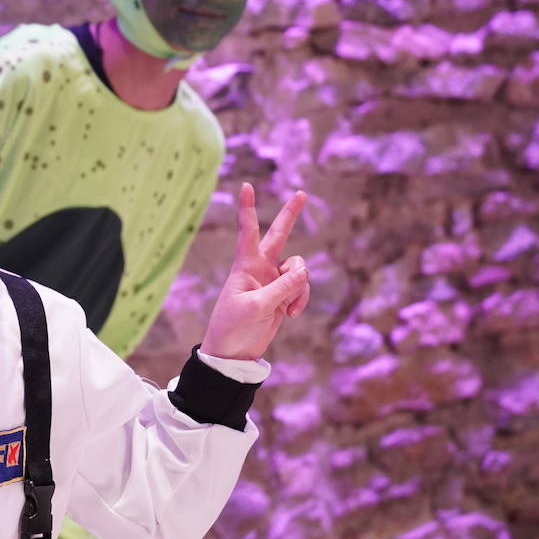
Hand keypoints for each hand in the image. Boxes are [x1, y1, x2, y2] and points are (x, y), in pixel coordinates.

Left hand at [199, 182, 309, 360]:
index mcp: (245, 265)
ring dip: (300, 288)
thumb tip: (305, 270)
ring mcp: (272, 281)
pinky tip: (290, 315)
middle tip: (302, 193)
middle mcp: (260, 268)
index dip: (248, 208)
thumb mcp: (257, 306)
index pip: (248, 231)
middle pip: (278, 235)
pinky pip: (301, 288)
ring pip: (299, 270)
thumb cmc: (234, 327)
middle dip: (290, 215)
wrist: (234, 353)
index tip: (246, 185)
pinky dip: (300, 300)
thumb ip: (282, 287)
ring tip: (287, 309)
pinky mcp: (282, 295)